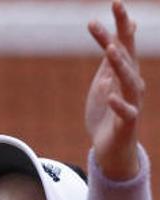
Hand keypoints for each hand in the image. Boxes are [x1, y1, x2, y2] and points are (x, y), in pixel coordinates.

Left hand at [85, 0, 143, 177]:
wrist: (110, 147)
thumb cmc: (108, 112)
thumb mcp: (105, 82)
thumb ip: (111, 60)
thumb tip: (119, 36)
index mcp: (124, 73)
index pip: (124, 44)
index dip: (121, 24)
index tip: (116, 3)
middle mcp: (131, 84)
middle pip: (125, 57)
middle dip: (117, 36)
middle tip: (107, 17)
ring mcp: (131, 102)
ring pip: (128, 81)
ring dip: (120, 64)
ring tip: (110, 49)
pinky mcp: (126, 122)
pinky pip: (125, 112)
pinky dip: (117, 103)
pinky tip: (109, 94)